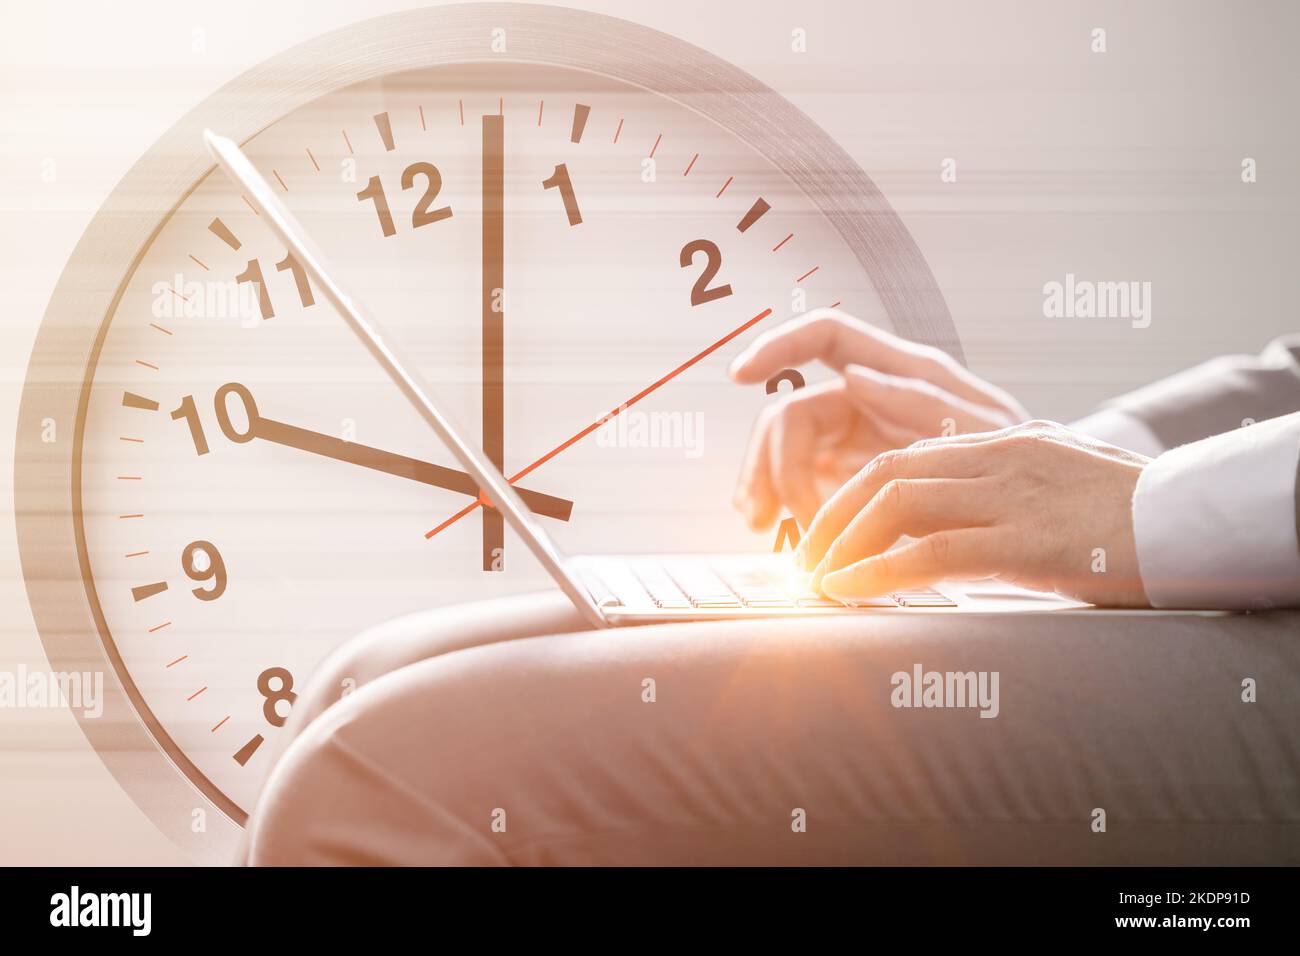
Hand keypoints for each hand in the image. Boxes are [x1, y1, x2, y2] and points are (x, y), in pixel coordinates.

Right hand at [728, 308, 1029, 530]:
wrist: (1036, 502)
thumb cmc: (1021, 455)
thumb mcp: (990, 429)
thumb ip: (923, 401)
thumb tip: (855, 378)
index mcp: (900, 371)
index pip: (826, 335)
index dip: (779, 345)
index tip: (740, 373)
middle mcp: (866, 398)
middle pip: (791, 413)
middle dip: (773, 462)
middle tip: (778, 516)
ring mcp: (852, 440)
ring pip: (784, 452)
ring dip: (765, 486)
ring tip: (762, 528)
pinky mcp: (847, 479)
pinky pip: (800, 487)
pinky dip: (782, 508)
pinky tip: (775, 531)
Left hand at [797, 421, 1151, 607]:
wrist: (1200, 525)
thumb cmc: (1136, 518)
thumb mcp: (1061, 489)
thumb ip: (1008, 495)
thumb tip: (959, 532)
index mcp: (1005, 443)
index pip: (904, 457)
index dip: (853, 495)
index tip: (826, 531)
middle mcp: (1000, 459)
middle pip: (887, 474)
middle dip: (833, 517)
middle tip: (805, 558)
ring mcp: (1013, 496)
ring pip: (899, 505)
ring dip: (844, 544)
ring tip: (817, 580)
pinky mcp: (1028, 542)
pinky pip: (932, 553)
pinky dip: (879, 572)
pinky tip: (849, 592)